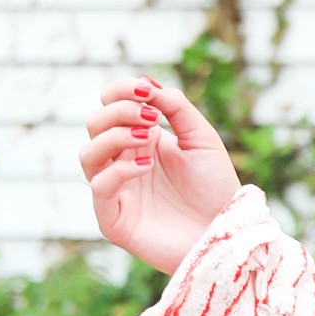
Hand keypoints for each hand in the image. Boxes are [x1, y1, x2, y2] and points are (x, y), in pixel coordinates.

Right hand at [79, 79, 241, 273]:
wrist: (227, 231)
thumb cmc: (216, 188)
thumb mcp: (202, 138)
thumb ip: (177, 107)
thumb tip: (148, 84)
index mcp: (140, 140)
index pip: (109, 106)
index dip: (119, 91)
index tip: (147, 90)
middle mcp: (122, 162)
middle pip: (94, 124)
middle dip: (118, 111)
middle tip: (151, 116)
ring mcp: (116, 191)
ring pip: (87, 154)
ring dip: (114, 136)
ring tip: (148, 135)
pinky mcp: (114, 220)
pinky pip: (99, 187)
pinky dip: (118, 170)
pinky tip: (147, 165)